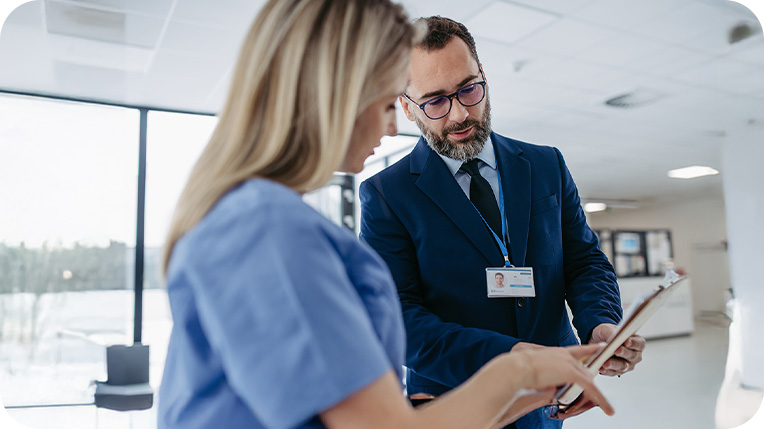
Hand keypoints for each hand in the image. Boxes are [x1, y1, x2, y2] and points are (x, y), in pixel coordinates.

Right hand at [494, 343, 613, 425]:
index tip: (600, 347)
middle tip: (598, 397)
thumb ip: (548, 379)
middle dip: (592, 382)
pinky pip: (590, 387)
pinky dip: (600, 398)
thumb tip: (551, 390)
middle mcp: (564, 355)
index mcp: (556, 353)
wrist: (516, 368)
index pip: (578, 350)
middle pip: (586, 369)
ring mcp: (568, 362)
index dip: (590, 349)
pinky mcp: (571, 372)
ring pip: (589, 379)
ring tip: (606, 406)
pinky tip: (605, 407)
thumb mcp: (536, 373)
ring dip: (598, 394)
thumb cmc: (519, 370)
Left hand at [589, 323, 644, 375]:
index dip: (633, 343)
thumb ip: (612, 332)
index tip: (626, 341)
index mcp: (637, 343)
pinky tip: (601, 368)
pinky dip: (606, 371)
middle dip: (623, 353)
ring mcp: (627, 365)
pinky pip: (613, 372)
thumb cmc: (608, 333)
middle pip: (631, 356)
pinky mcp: (618, 371)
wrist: (597, 341)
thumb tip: (614, 338)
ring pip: (622, 366)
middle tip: (616, 351)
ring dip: (614, 364)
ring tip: (606, 363)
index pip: (639, 343)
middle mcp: (635, 355)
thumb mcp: (608, 328)